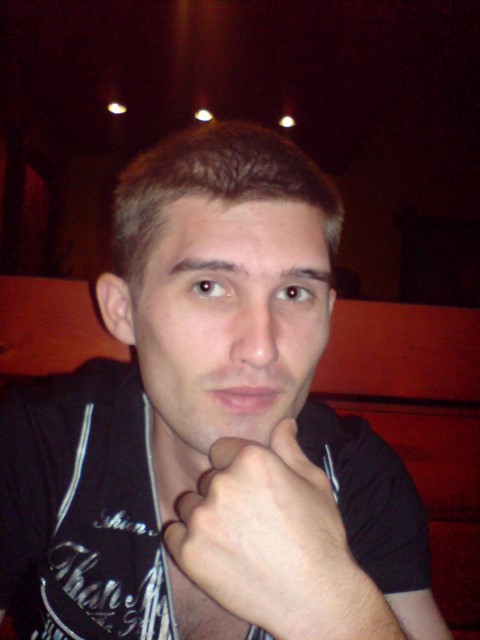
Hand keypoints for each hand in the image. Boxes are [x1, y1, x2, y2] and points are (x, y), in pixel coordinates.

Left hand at [164, 418, 403, 639]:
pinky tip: (218, 554)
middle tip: (249, 520)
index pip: (222, 449)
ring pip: (190, 505)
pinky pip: (175, 533)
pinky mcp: (189, 551)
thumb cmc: (319, 537)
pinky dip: (190, 542)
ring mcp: (203, 518)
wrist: (315, 596)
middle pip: (208, 479)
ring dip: (206, 517)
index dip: (236, 468)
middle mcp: (222, 483)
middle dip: (223, 494)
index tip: (251, 490)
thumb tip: (284, 422)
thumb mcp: (313, 483)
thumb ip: (289, 448)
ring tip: (235, 539)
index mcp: (251, 459)